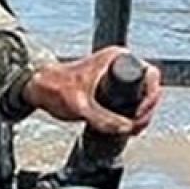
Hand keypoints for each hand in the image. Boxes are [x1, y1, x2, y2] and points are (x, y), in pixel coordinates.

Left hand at [19, 46, 164, 134]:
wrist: (39, 88)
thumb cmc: (54, 87)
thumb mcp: (80, 105)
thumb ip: (102, 118)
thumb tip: (126, 128)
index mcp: (117, 58)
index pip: (150, 76)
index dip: (150, 98)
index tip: (139, 115)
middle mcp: (121, 64)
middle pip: (150, 88)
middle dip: (147, 110)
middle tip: (135, 127)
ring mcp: (117, 76)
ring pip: (143, 96)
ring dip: (142, 115)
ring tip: (131, 130)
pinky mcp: (112, 88)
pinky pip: (132, 101)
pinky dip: (134, 114)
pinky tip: (128, 127)